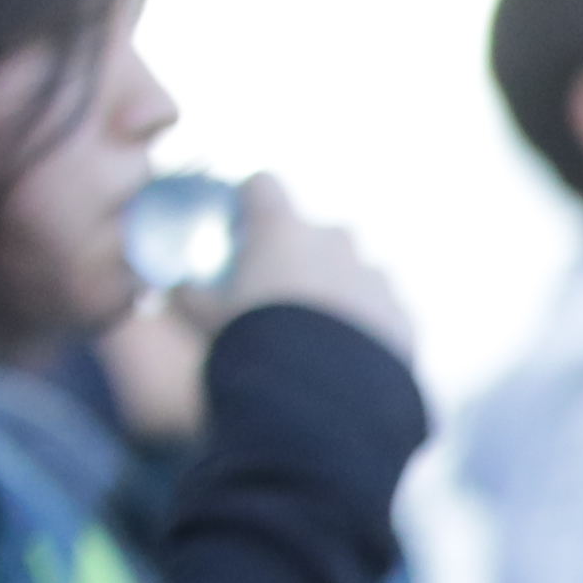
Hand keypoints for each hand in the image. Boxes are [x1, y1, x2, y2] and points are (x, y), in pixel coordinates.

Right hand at [192, 177, 412, 361]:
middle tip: (275, 295)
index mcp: (282, 229)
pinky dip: (365, 324)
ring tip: (313, 335)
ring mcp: (375, 276)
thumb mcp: (202, 319)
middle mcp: (336, 241)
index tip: (240, 231)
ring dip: (334, 290)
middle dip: (296, 256)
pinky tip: (345, 357)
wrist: (322, 398)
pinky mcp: (403, 314)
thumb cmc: (251, 345)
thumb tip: (179, 289)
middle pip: (313, 233)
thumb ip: (188, 294)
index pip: (262, 185)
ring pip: (352, 271)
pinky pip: (381, 310)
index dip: (248, 204)